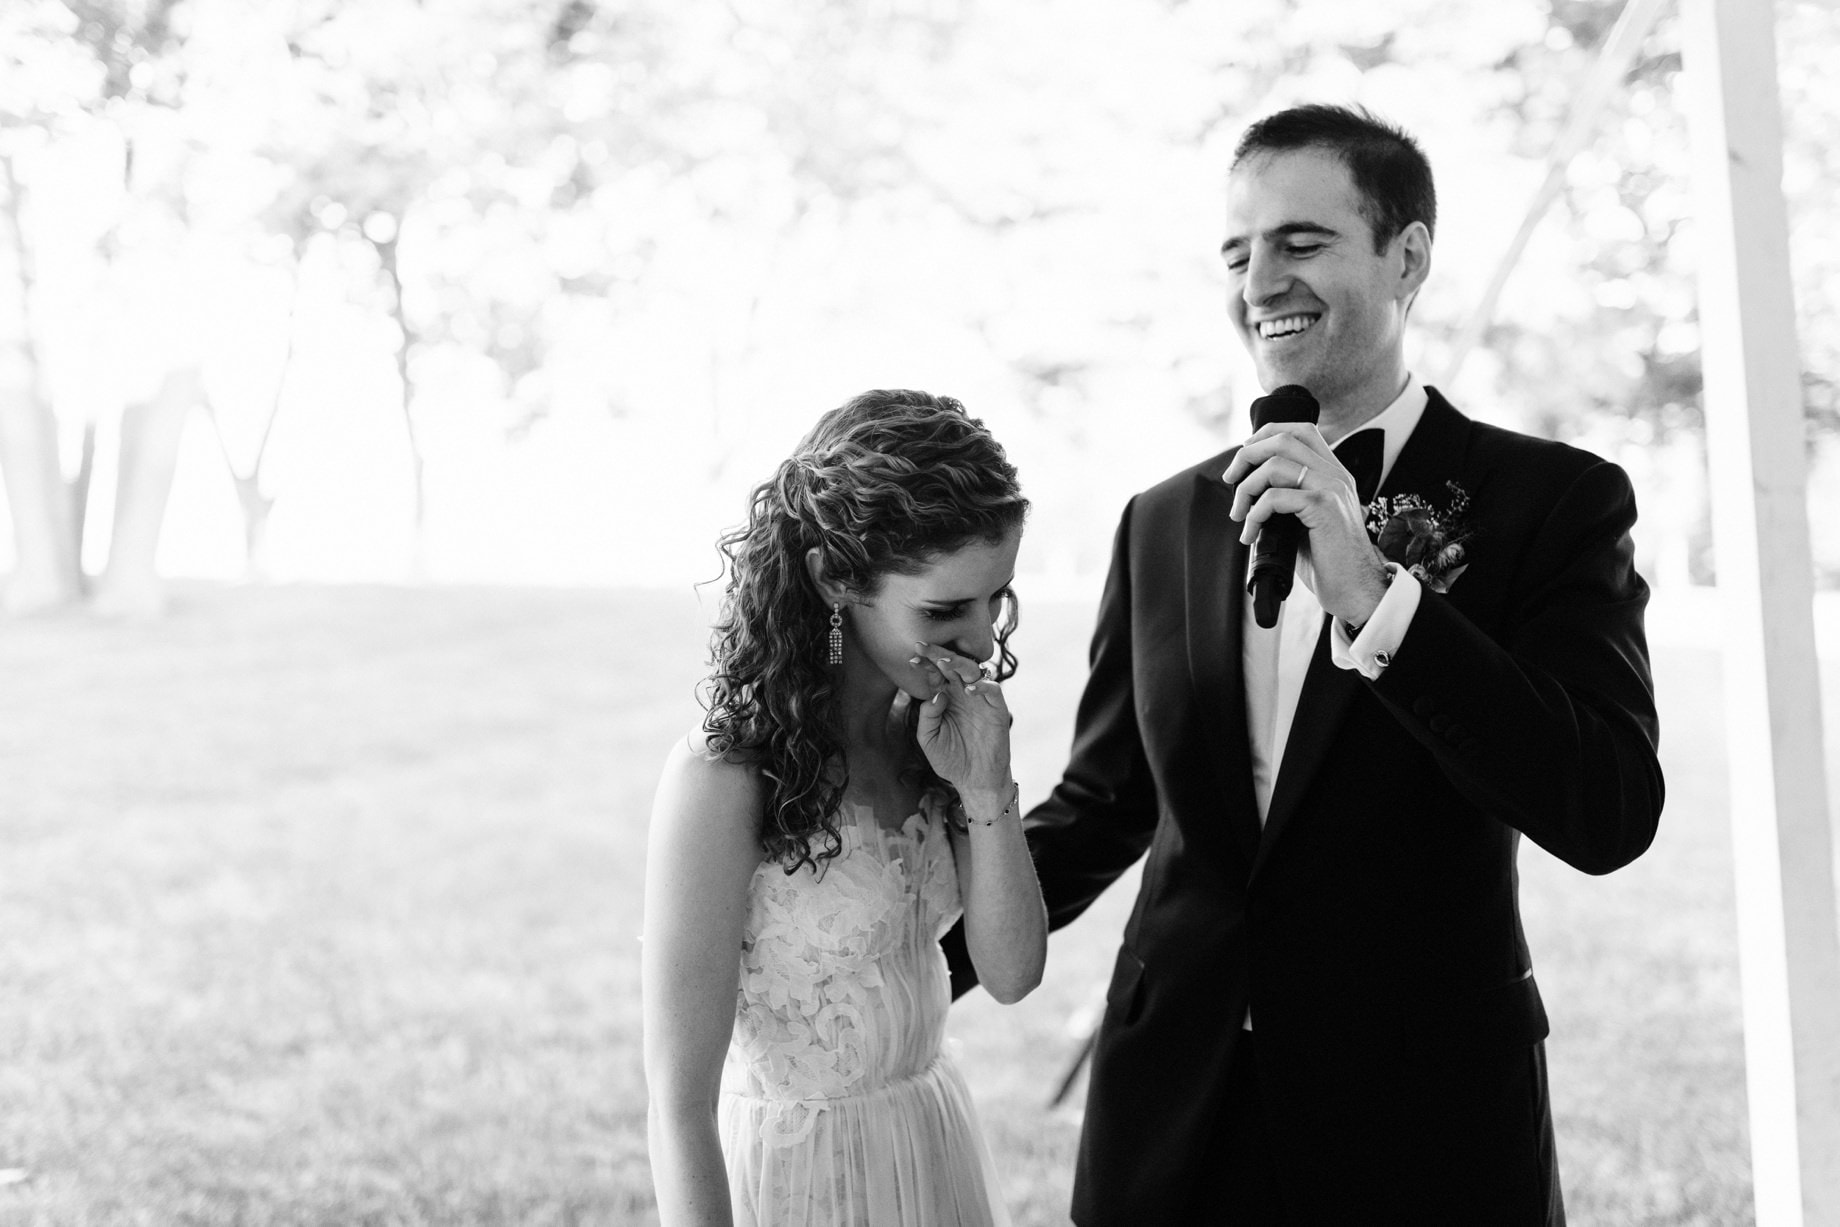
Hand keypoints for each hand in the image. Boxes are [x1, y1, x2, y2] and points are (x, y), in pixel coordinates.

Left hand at [910, 642, 1011, 795]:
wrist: (975, 780)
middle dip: (939, 655)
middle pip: (952, 666)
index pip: (936, 674)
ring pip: (973, 671)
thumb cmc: (951, 759)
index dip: (925, 664)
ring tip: (945, 662)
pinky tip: (969, 689)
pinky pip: (993, 690)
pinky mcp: (997, 710)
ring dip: (959, 664)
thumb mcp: (929, 740)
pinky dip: (983, 686)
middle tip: (923, 647)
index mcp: (946, 697)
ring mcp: (980, 700)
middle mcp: (963, 693)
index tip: (912, 658)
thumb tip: (936, 695)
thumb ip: (927, 717)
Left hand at [1221, 422, 1391, 624]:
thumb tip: (1247, 490)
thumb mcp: (1306, 520)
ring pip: (1275, 464)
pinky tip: (1251, 534)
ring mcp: (1332, 488)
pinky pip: (1275, 497)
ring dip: (1246, 489)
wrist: (1355, 589)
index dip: (1266, 435)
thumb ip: (1287, 498)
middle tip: (1230, 480)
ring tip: (1239, 515)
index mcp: (1334, 474)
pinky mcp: (1324, 507)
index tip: (1244, 457)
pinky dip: (1254, 514)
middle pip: (1283, 439)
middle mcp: (1336, 475)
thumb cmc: (1328, 561)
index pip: (1300, 431)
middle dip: (1247, 456)